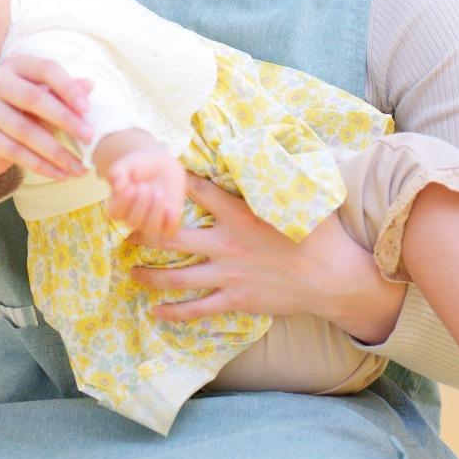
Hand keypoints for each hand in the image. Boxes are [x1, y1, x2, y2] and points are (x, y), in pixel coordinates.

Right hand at [0, 54, 93, 183]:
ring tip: (79, 167)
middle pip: (33, 98)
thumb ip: (63, 93)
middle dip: (65, 120)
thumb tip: (90, 85)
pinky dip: (40, 165)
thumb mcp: (42, 100)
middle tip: (89, 138)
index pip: (45, 69)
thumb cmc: (19, 113)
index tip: (88, 109)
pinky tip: (59, 174)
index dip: (68, 88)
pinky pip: (13, 151)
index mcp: (15, 65)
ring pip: (25, 130)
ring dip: (56, 152)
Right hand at [106, 147, 185, 237]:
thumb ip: (118, 173)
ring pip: (151, 229)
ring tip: (158, 192)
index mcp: (118, 206)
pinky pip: (169, 231)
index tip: (131, 187)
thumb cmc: (140, 166)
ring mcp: (151, 222)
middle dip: (140, 204)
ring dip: (155, 211)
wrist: (162, 165)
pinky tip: (170, 207)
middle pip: (133, 222)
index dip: (123, 203)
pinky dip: (171, 222)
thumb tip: (118, 187)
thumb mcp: (126, 164)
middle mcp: (133, 218)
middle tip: (146, 186)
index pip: (115, 213)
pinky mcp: (168, 222)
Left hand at [126, 175, 404, 340]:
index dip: (171, 181)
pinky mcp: (236, 299)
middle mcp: (227, 243)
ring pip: (177, 276)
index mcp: (240, 214)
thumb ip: (275, 176)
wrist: (334, 278)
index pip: (197, 191)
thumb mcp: (298, 197)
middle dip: (144, 232)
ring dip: (149, 274)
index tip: (149, 175)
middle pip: (172, 236)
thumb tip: (268, 146)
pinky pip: (197, 308)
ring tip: (130, 270)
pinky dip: (174, 312)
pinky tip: (156, 312)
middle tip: (124, 229)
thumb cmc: (320, 235)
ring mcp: (229, 274)